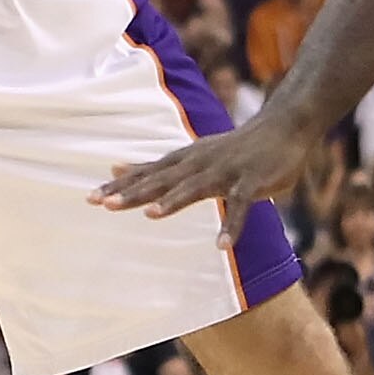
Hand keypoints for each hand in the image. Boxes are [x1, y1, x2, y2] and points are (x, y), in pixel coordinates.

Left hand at [91, 109, 310, 245]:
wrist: (283, 128)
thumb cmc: (232, 148)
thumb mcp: (188, 155)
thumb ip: (155, 166)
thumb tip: (115, 167)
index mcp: (184, 161)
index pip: (146, 175)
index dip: (120, 187)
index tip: (90, 198)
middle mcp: (199, 164)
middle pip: (162, 181)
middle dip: (134, 193)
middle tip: (104, 204)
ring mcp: (226, 172)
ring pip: (196, 188)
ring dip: (174, 201)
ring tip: (151, 216)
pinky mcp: (251, 182)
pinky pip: (241, 206)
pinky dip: (233, 226)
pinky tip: (222, 246)